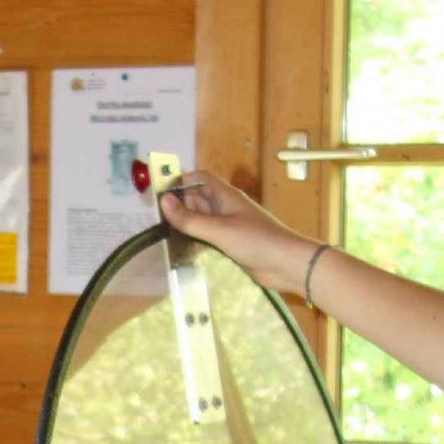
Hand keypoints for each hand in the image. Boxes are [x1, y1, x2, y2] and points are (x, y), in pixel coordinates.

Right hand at [157, 172, 313, 291]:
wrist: (287, 264)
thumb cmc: (257, 241)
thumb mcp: (219, 230)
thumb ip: (190, 219)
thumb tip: (163, 202)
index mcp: (226, 196)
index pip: (199, 178)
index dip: (180, 181)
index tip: (159, 194)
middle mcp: (227, 207)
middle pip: (198, 198)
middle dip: (179, 204)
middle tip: (156, 219)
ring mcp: (230, 226)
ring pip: (203, 219)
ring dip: (187, 223)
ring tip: (164, 234)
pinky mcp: (233, 244)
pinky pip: (210, 236)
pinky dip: (197, 239)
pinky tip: (184, 248)